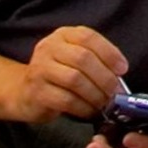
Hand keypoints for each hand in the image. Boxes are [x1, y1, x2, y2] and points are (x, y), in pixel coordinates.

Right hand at [9, 25, 126, 124]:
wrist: (24, 91)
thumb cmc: (58, 75)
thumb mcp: (73, 58)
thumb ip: (95, 60)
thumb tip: (119, 75)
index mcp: (63, 35)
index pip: (88, 37)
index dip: (109, 53)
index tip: (123, 69)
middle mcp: (49, 47)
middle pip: (83, 58)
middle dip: (104, 77)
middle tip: (115, 92)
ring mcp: (40, 69)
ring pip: (75, 79)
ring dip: (95, 94)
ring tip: (104, 103)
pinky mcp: (37, 92)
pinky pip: (66, 100)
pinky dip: (83, 107)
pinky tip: (90, 111)